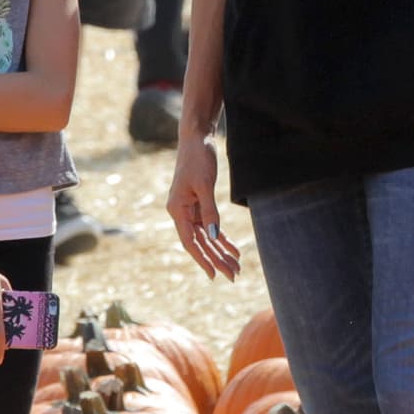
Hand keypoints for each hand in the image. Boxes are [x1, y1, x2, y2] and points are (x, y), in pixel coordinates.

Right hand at [167, 132, 239, 280]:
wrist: (197, 138)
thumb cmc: (198, 158)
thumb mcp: (205, 185)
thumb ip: (209, 211)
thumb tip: (213, 236)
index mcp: (177, 209)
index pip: (190, 241)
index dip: (202, 259)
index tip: (214, 275)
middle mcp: (181, 212)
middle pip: (200, 242)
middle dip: (217, 259)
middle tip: (233, 275)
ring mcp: (190, 208)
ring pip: (206, 236)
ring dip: (221, 251)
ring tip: (236, 266)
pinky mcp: (199, 203)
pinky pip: (211, 225)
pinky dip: (222, 237)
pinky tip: (233, 249)